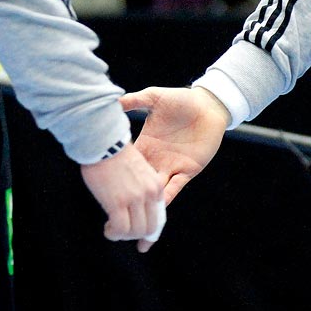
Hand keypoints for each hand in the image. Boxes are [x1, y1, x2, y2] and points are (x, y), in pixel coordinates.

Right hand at [79, 145, 164, 251]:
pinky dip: (113, 233)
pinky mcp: (118, 202)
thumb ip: (142, 187)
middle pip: (149, 228)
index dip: (151, 233)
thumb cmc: (116, 154)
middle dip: (136, 236)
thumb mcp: (139, 170)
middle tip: (122, 234)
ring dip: (123, 235)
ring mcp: (135, 198)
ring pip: (135, 231)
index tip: (144, 244)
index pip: (159, 217)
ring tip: (112, 230)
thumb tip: (135, 207)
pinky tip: (107, 229)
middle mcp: (149, 193)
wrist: (104, 142)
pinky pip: (120, 229)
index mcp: (156, 185)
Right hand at [121, 85, 230, 207]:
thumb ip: (135, 100)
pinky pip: (176, 186)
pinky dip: (168, 197)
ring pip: (156, 189)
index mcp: (145, 145)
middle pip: (139, 181)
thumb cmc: (180, 99)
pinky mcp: (188, 169)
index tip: (103, 183)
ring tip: (135, 213)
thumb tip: (114, 100)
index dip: (117, 173)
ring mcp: (171, 166)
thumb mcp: (154, 97)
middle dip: (129, 194)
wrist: (207, 105)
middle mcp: (156, 159)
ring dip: (148, 201)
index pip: (128, 163)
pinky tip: (159, 206)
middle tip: (115, 205)